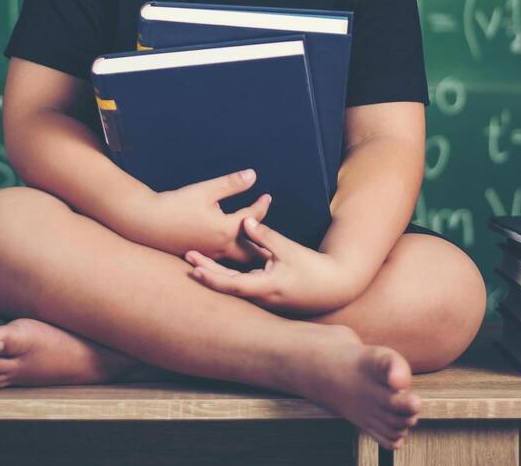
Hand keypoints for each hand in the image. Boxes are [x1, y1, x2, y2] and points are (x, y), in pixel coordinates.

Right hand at [142, 169, 273, 264]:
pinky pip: (223, 262)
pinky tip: (234, 256)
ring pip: (237, 260)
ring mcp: (210, 255)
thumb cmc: (175, 204)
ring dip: (250, 254)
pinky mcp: (200, 257)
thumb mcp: (205, 190)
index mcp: (226, 230)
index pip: (252, 219)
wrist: (145, 222)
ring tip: (261, 252)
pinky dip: (234, 259)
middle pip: (252, 251)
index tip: (267, 196)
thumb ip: (231, 184)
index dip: (261, 205)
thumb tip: (253, 175)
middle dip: (264, 246)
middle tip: (278, 245)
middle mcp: (221, 247)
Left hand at [184, 214, 365, 315]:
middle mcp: (260, 297)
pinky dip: (228, 275)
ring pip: (233, 286)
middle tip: (187, 257)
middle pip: (227, 286)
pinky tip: (217, 265)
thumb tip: (244, 221)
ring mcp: (263, 298)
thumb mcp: (289, 250)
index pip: (231, 284)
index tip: (194, 268)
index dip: (211, 276)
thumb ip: (265, 236)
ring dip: (215, 273)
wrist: (333, 288)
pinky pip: (242, 285)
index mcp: (265, 287)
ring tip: (196, 259)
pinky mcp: (267, 295)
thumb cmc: (313, 269)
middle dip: (206, 271)